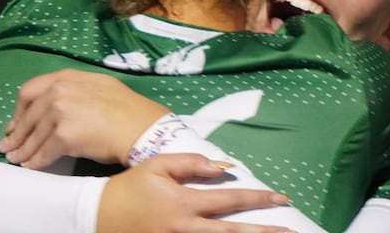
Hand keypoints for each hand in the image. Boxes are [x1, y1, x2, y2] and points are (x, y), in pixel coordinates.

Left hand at [0, 68, 170, 167]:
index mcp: (67, 77)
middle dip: (16, 133)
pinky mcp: (63, 136)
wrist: (141, 127)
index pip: (30, 90)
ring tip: (16, 159)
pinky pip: (43, 152)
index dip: (20, 110)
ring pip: (33, 136)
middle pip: (27, 115)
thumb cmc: (127, 109)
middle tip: (9, 144)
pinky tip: (31, 166)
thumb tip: (56, 105)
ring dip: (22, 150)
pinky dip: (35, 161)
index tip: (15, 122)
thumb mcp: (99, 86)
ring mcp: (60, 112)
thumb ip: (75, 90)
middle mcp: (59, 91)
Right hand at [99, 153, 294, 232]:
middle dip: (265, 232)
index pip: (229, 199)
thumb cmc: (130, 189)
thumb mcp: (157, 166)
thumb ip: (190, 163)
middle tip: (291, 231)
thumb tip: (223, 166)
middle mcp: (186, 228)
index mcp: (184, 203)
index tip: (280, 198)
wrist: (97, 217)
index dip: (257, 198)